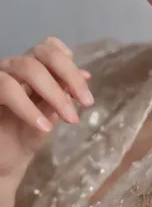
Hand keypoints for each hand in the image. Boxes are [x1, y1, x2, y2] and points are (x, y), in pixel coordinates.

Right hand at [0, 36, 93, 182]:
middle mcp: (15, 64)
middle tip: (87, 102)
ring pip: (28, 67)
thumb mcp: (50, 112)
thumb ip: (64, 92)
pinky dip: (29, 108)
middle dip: (69, 75)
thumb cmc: (26, 132)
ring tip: (70, 117)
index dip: (71, 65)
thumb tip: (86, 75)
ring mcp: (0, 75)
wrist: (4, 160)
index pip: (52, 47)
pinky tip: (44, 126)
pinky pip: (8, 89)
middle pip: (44, 52)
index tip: (85, 92)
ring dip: (54, 92)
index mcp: (32, 64)